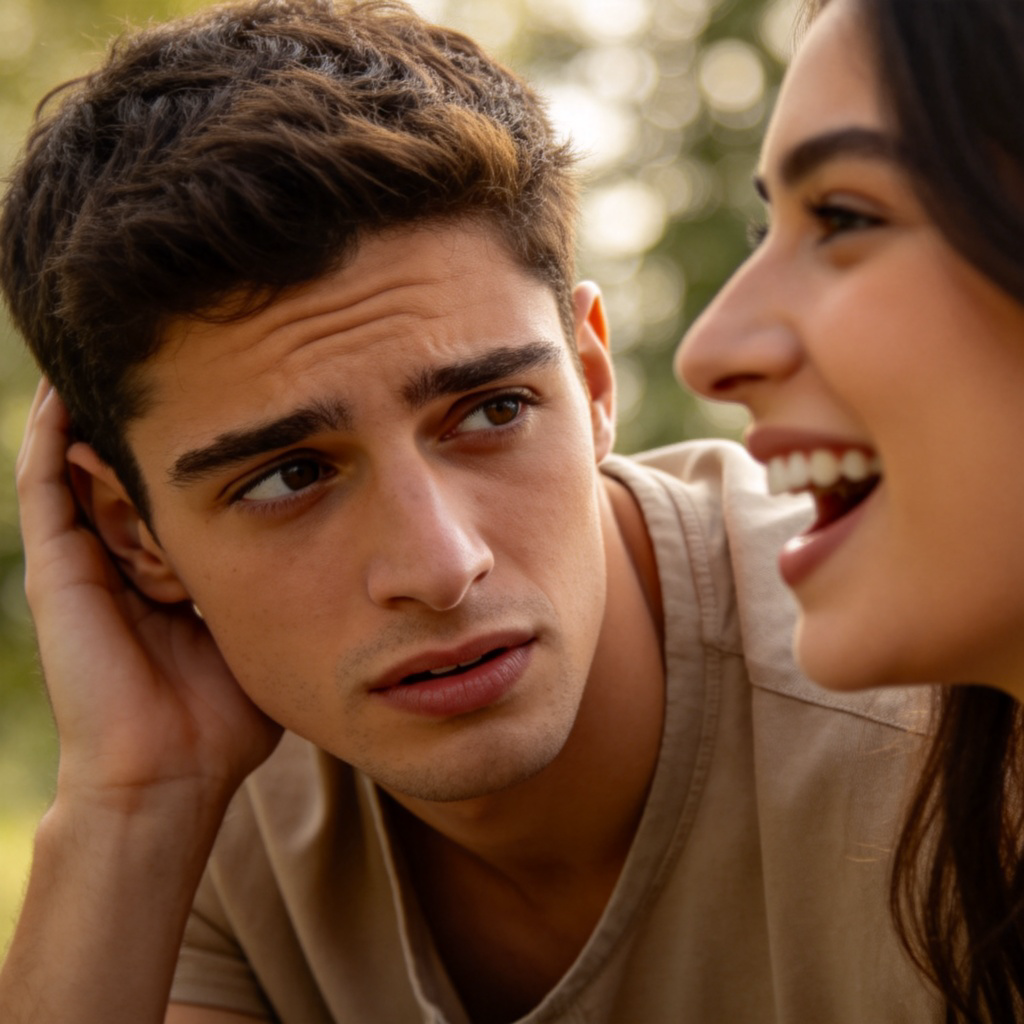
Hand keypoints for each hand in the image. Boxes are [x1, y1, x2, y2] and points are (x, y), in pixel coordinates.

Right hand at [16, 380, 280, 812]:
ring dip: (105, 409)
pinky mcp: (58, 567)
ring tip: (126, 346)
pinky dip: (54, 430)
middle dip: (153, 415)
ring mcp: (87, 558)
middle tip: (176, 350)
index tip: (229, 388)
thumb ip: (287, 585)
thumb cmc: (228, 714)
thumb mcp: (268, 626)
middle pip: (133, 464)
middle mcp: (126, 555)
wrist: (172, 771)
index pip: (178, 487)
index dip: (196, 442)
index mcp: (171, 569)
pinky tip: (70, 385)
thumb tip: (344, 544)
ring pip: (90, 461)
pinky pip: (46, 482)